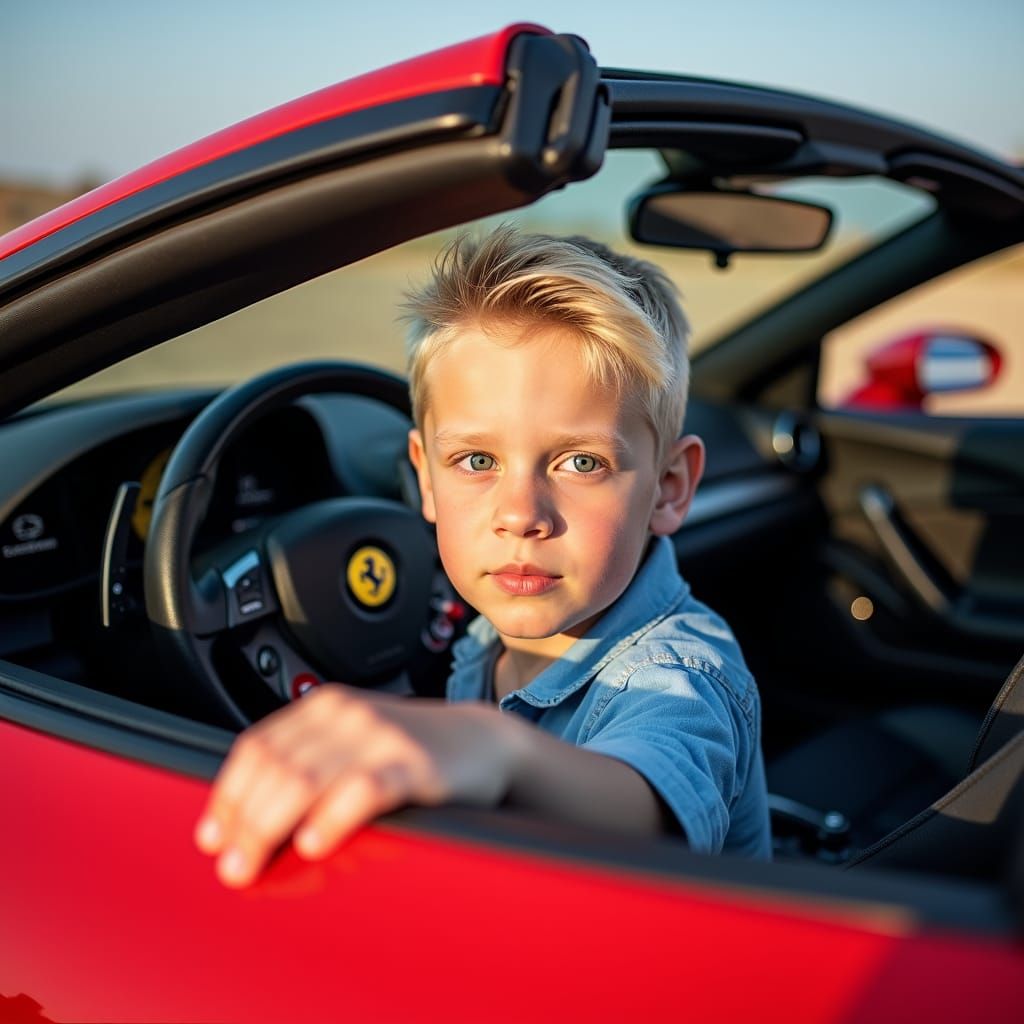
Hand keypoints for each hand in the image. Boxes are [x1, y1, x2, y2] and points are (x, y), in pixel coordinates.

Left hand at [194, 685, 515, 886]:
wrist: (485, 743)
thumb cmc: (413, 752)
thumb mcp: (356, 742)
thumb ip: (310, 762)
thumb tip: (245, 817)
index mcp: (326, 707)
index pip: (257, 747)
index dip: (228, 795)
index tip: (212, 837)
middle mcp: (347, 715)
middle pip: (275, 768)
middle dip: (244, 822)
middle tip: (231, 866)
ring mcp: (380, 736)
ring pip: (305, 780)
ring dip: (269, 829)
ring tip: (254, 865)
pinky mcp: (413, 764)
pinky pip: (361, 789)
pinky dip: (331, 818)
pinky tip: (313, 843)